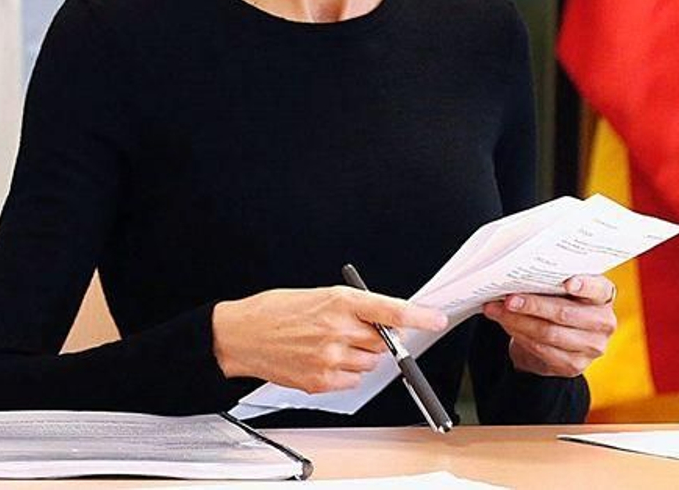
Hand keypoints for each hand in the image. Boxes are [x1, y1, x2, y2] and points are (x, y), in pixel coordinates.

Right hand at [212, 286, 447, 393]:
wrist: (242, 335)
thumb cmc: (276, 311)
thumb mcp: (317, 296)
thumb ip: (352, 308)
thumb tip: (384, 321)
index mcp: (340, 301)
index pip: (391, 310)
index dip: (419, 316)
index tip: (436, 319)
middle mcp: (338, 329)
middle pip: (385, 341)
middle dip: (377, 337)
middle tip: (353, 331)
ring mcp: (331, 358)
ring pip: (370, 364)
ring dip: (360, 356)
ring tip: (329, 344)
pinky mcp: (322, 381)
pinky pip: (353, 381)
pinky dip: (345, 373)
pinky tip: (322, 359)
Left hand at [481, 274, 616, 376]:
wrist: (556, 338)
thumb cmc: (558, 302)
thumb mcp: (560, 289)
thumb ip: (549, 282)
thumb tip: (515, 277)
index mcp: (604, 295)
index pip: (598, 288)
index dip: (584, 285)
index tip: (568, 283)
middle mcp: (604, 322)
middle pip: (564, 313)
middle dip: (533, 305)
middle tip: (509, 299)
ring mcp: (592, 347)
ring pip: (549, 333)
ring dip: (518, 322)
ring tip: (497, 311)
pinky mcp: (575, 365)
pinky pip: (542, 350)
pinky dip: (520, 335)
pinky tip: (506, 325)